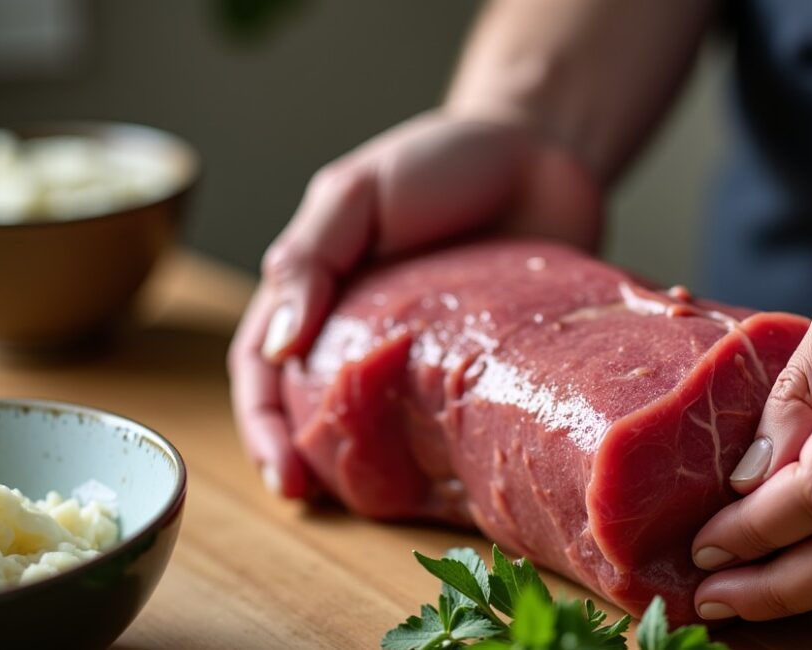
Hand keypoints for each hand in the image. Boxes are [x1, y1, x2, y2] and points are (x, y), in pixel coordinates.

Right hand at [228, 110, 601, 497]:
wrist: (548, 150)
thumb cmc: (444, 160)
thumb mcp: (358, 191)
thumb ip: (310, 257)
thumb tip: (276, 344)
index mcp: (321, 290)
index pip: (266, 366)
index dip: (263, 423)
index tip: (283, 474)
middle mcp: (365, 330)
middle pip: (313, 407)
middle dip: (304, 458)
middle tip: (314, 500)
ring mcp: (427, 356)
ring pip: (382, 426)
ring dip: (368, 470)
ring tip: (372, 507)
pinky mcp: (486, 369)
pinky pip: (457, 421)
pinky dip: (444, 456)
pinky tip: (450, 485)